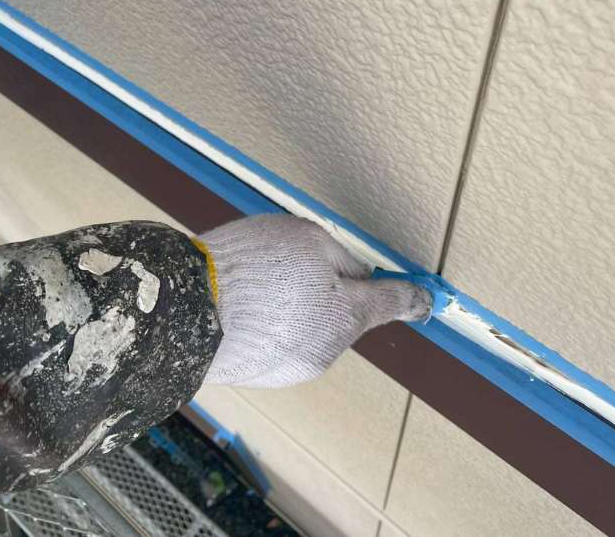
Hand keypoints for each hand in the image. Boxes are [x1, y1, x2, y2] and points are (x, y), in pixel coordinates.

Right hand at [199, 214, 429, 387]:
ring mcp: (293, 368)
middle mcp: (327, 350)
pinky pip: (278, 345)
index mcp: (348, 314)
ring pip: (308, 330)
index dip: (412, 298)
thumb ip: (342, 260)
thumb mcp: (307, 239)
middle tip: (288, 268)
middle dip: (326, 293)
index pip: (393, 303)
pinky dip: (269, 328)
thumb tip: (356, 279)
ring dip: (294, 311)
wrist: (188, 311)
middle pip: (342, 315)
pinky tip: (241, 310)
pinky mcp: (263, 376)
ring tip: (255, 289)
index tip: (425, 300)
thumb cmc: (251, 269)